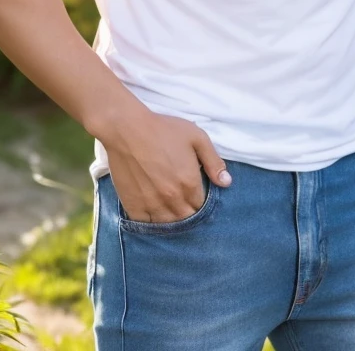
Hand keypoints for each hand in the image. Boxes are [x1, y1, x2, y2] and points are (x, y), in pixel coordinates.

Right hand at [100, 103, 232, 223]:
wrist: (127, 129)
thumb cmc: (163, 130)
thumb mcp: (196, 137)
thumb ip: (213, 161)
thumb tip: (227, 182)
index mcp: (190, 184)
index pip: (202, 206)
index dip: (200, 200)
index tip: (195, 192)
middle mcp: (173, 199)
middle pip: (187, 218)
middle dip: (189, 211)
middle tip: (183, 199)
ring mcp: (153, 205)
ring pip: (168, 225)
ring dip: (172, 219)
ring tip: (170, 207)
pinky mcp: (134, 206)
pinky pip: (147, 225)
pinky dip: (152, 221)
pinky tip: (154, 212)